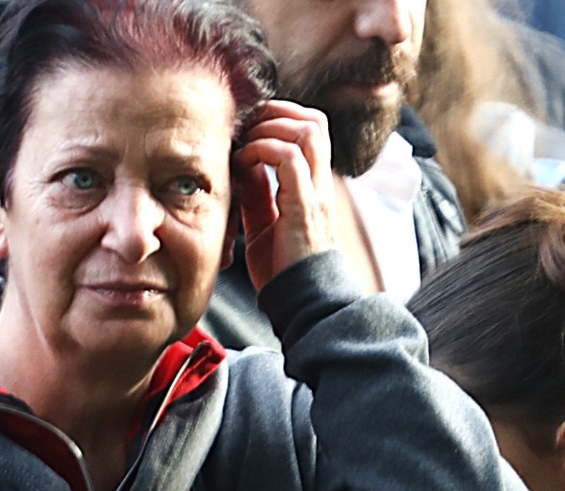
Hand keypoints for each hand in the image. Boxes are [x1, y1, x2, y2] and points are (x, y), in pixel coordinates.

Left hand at [232, 100, 336, 290]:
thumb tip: (243, 165)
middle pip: (315, 121)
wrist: (301, 303)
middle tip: (246, 127)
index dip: (282, 118)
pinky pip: (289, 158)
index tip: (250, 128)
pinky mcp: (304, 207)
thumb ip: (258, 193)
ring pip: (307, 130)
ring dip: (271, 128)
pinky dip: (264, 151)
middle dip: (278, 113)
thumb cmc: (282, 270)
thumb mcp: (264, 223)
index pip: (311, 130)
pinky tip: (243, 163)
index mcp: (313, 186)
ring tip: (245, 143)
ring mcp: (315, 193)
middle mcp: (320, 184)